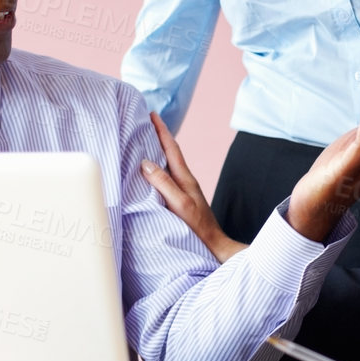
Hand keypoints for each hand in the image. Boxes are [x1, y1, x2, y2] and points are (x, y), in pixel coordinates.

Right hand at [141, 114, 244, 262]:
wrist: (214, 246)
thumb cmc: (197, 228)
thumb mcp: (179, 204)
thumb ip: (163, 183)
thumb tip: (145, 162)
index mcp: (185, 179)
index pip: (171, 149)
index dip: (161, 131)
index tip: (152, 114)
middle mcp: (186, 181)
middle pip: (170, 153)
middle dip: (158, 136)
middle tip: (146, 122)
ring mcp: (185, 191)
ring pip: (169, 165)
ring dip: (158, 152)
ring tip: (145, 142)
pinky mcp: (182, 201)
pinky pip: (167, 178)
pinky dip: (158, 169)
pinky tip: (151, 174)